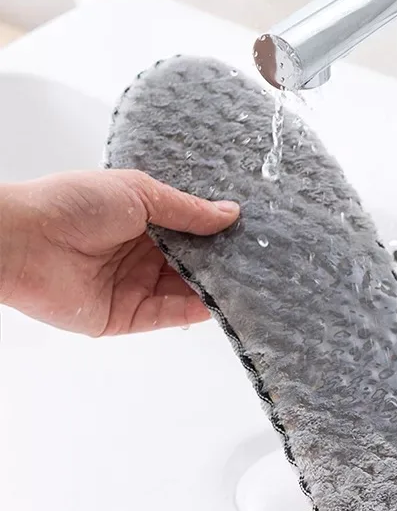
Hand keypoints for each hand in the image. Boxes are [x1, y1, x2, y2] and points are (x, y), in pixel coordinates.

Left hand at [0, 170, 238, 334]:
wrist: (23, 242)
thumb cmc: (71, 204)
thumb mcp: (139, 193)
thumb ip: (187, 209)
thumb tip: (230, 214)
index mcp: (143, 221)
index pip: (192, 230)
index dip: (218, 232)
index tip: (249, 232)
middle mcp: (142, 254)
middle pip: (194, 262)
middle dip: (223, 261)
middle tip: (259, 259)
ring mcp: (136, 286)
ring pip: (187, 290)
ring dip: (215, 286)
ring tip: (250, 281)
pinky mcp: (128, 316)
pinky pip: (170, 314)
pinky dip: (196, 310)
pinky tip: (220, 302)